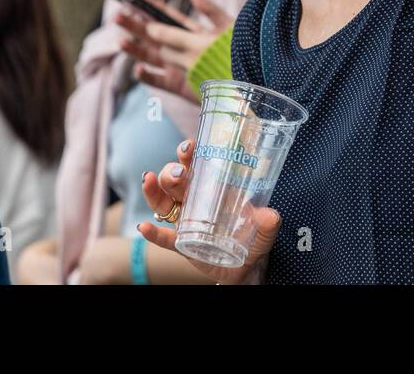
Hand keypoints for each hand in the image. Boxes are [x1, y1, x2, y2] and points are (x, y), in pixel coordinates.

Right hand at [116, 0, 234, 99]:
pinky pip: (158, 80)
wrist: (250, 85)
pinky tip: (138, 67)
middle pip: (153, 35)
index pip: (167, 16)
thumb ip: (210, 11)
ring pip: (151, 56)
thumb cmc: (240, 54)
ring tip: (121, 41)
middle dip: (135, 26)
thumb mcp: (227, 28)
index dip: (151, 7)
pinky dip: (146, 75)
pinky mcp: (178, 85)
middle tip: (118, 16)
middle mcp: (181, 49)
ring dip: (135, 49)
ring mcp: (178, 67)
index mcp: (192, 33)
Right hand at [138, 140, 281, 284]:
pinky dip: (153, 233)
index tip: (189, 146)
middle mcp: (194, 201)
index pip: (196, 166)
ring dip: (154, 192)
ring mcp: (185, 222)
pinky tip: (143, 227)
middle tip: (179, 172)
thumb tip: (270, 216)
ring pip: (163, 203)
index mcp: (213, 189)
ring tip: (149, 180)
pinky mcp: (182, 245)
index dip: (189, 154)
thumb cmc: (253, 239)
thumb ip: (268, 223)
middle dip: (172, 172)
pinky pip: (164, 238)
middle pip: (175, 181)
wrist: (245, 267)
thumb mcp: (264, 230)